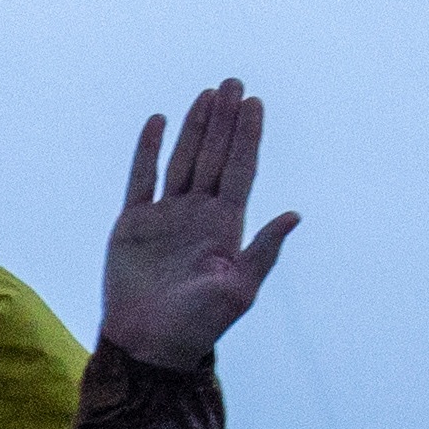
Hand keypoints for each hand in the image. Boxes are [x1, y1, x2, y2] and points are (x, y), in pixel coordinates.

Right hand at [99, 81, 298, 366]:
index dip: (248, 137)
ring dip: (195, 127)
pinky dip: (148, 149)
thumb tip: (294, 214)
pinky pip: (142, 178)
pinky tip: (158, 121)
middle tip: (234, 82)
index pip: (241, 171)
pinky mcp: (133, 223)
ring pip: (182, 160)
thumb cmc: (198, 326)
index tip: (255, 103)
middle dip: (225, 120)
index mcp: (226, 227)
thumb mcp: (239, 290)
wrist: (148, 346)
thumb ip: (264, 250)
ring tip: (207, 94)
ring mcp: (166, 216)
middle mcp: (198, 215)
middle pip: (215, 156)